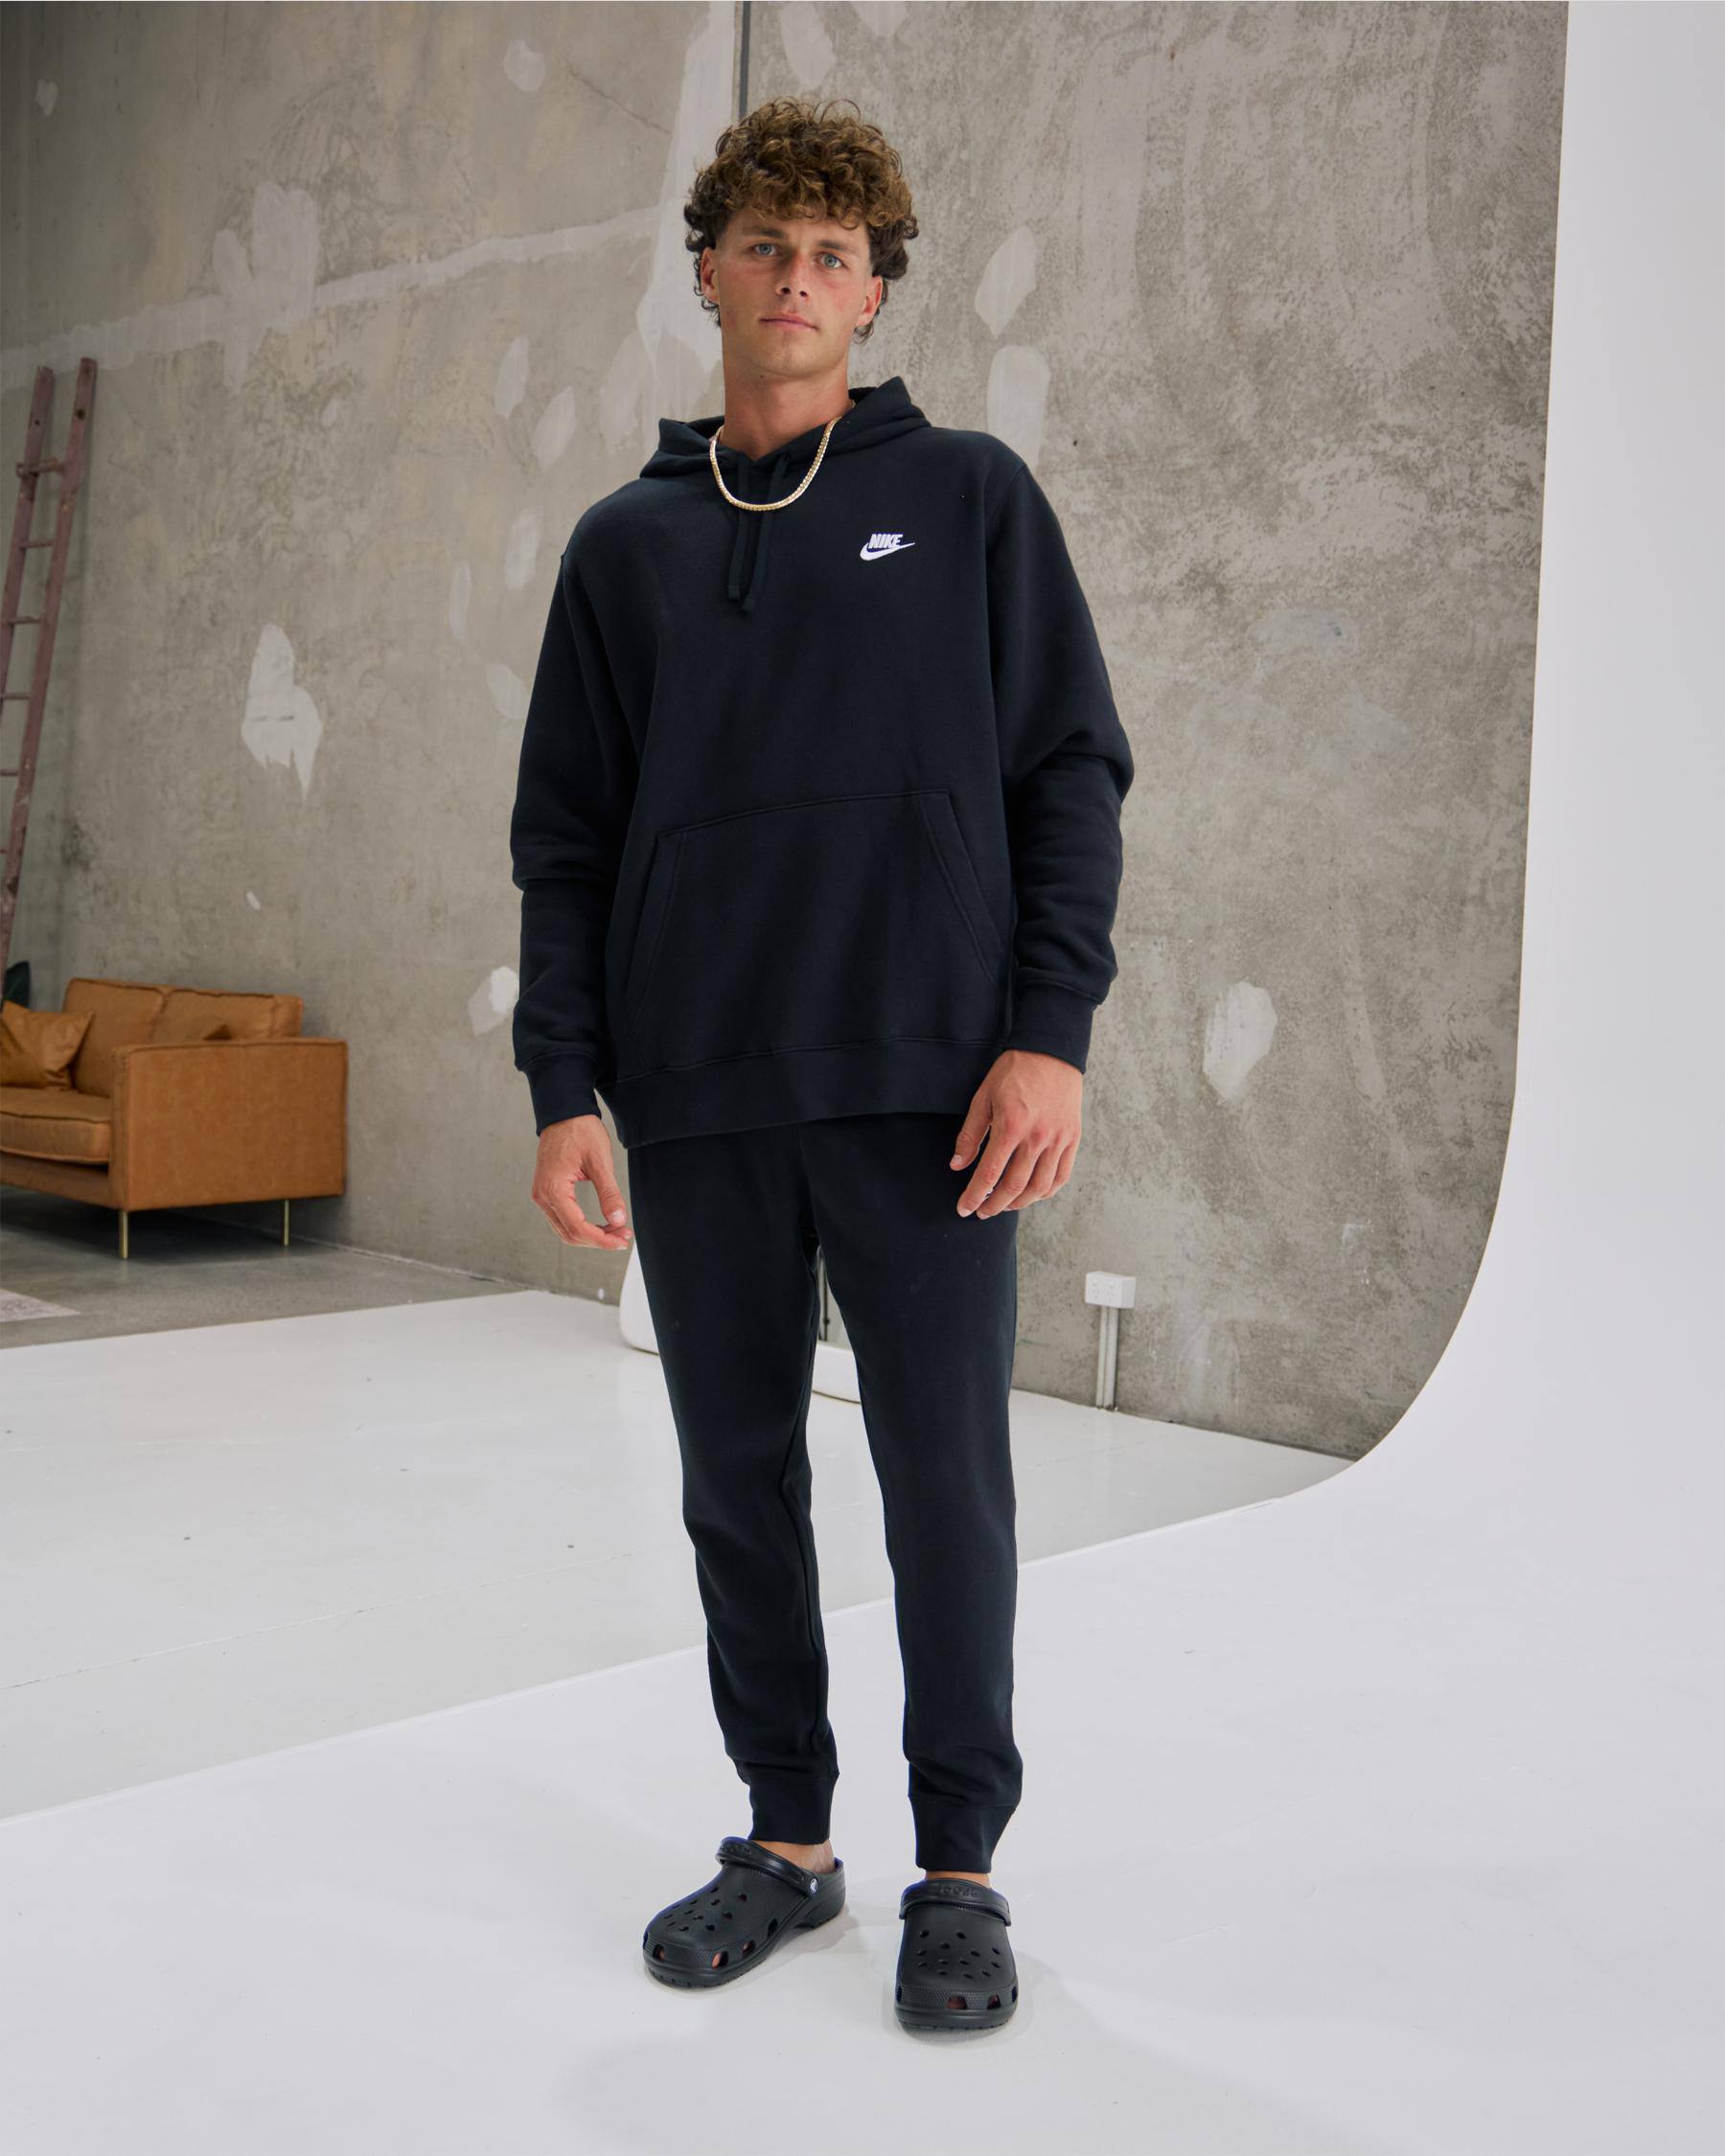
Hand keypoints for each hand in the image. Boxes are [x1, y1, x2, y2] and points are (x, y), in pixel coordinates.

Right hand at [531, 1114, 632, 1249]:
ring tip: (616, 1230)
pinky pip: (562, 1219)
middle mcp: (542, 1196)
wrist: (564, 1113)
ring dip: (590, 1235)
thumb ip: (609, 1193)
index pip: (577, 1228)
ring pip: (565, 1230)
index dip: (602, 1239)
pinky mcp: (546, 1192)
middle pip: (570, 1235)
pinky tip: (600, 1223)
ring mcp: (542, 1195)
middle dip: (598, 1240)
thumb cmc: (580, 1131)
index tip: (622, 1240)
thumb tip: (619, 1220)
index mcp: (553, 1189)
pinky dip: (581, 1226)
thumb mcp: (600, 1162)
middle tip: (624, 1236)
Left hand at [949, 1050, 1081, 1217]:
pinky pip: (1061, 1176)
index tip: (964, 1208)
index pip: (989, 1174)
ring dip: (1019, 1203)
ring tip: (1004, 1205)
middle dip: (994, 1205)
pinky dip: (1046, 1192)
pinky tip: (1032, 1194)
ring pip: (1039, 1187)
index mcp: (1011, 1127)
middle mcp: (1037, 1138)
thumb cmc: (1013, 1072)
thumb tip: (958, 1165)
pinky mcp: (1072, 1139)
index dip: (974, 1196)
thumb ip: (970, 1135)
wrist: (1051, 1052)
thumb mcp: (983, 1098)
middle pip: (1014, 1187)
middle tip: (982, 1211)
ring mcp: (1058, 1140)